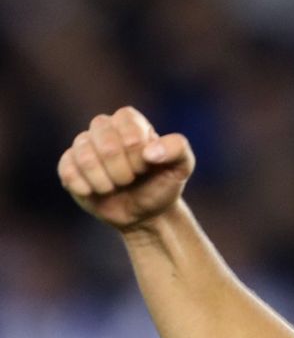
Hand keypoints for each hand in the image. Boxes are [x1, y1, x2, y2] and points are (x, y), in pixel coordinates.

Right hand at [58, 107, 194, 230]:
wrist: (146, 214)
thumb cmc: (162, 186)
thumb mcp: (181, 168)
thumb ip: (177, 149)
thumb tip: (150, 152)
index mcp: (130, 123)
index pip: (126, 123)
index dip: (136, 149)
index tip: (147, 165)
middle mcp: (104, 129)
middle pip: (104, 138)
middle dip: (122, 168)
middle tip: (131, 179)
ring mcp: (84, 146)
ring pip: (84, 155)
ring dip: (105, 180)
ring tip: (116, 187)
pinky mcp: (69, 165)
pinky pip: (68, 170)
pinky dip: (86, 186)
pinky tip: (97, 192)